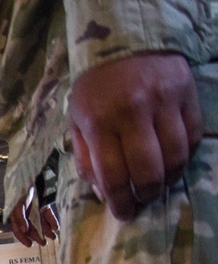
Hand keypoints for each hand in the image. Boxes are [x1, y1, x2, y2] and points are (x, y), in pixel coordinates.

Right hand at [9, 187, 59, 246]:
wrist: (32, 174)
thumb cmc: (21, 190)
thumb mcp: (17, 204)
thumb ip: (19, 218)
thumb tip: (24, 231)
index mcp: (15, 214)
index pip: (17, 229)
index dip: (23, 238)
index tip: (30, 245)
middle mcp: (25, 212)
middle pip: (31, 227)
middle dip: (37, 236)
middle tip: (44, 243)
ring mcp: (34, 208)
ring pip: (40, 222)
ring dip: (46, 230)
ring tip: (53, 237)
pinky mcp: (43, 203)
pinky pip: (47, 214)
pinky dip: (52, 221)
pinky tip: (56, 227)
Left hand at [69, 53, 202, 219]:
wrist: (124, 43)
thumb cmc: (96, 89)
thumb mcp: (78, 121)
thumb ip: (86, 157)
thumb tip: (103, 192)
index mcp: (99, 122)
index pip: (113, 176)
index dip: (120, 202)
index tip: (124, 214)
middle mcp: (132, 112)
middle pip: (148, 171)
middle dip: (146, 194)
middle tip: (143, 201)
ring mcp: (164, 101)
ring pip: (176, 157)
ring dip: (169, 179)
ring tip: (159, 185)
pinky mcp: (187, 93)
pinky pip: (193, 136)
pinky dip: (185, 156)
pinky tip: (173, 162)